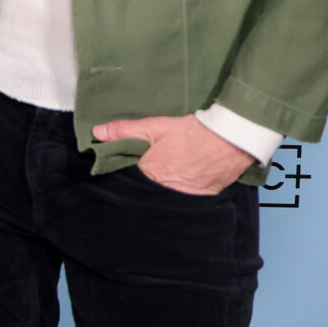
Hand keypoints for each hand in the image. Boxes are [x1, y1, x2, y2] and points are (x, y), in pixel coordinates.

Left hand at [91, 114, 254, 195]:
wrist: (230, 140)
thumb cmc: (191, 132)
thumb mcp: (154, 126)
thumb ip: (123, 130)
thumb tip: (97, 132)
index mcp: (150, 173)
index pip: (128, 177)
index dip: (125, 169)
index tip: (125, 163)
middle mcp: (165, 190)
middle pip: (146, 188)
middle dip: (142, 181)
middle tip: (148, 167)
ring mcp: (184, 197)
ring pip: (164, 195)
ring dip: (160, 188)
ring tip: (166, 174)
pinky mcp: (201, 199)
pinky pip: (183, 200)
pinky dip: (179, 192)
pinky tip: (181, 180)